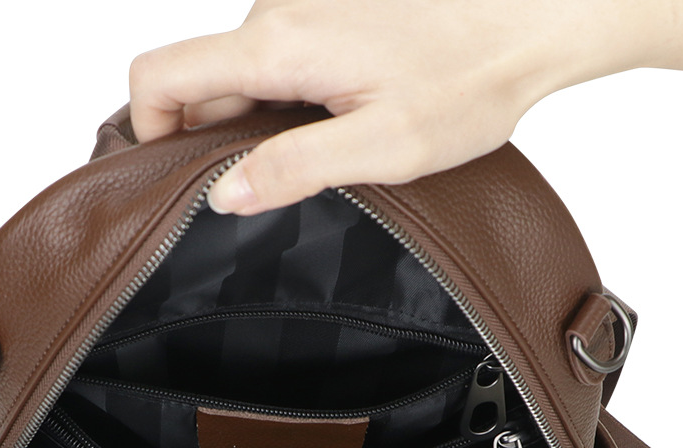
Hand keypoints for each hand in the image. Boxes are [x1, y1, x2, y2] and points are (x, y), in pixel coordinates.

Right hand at [128, 0, 682, 216]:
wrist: (535, 17)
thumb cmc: (469, 78)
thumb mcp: (379, 146)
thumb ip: (293, 168)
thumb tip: (223, 194)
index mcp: (278, 44)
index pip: (160, 75)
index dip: (147, 130)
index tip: (175, 177)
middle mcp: (278, 11)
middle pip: (195, 77)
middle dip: (207, 136)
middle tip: (259, 184)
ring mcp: (301, 6)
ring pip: (236, 71)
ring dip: (252, 119)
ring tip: (315, 152)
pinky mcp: (327, 11)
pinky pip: (274, 58)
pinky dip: (282, 98)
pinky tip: (333, 122)